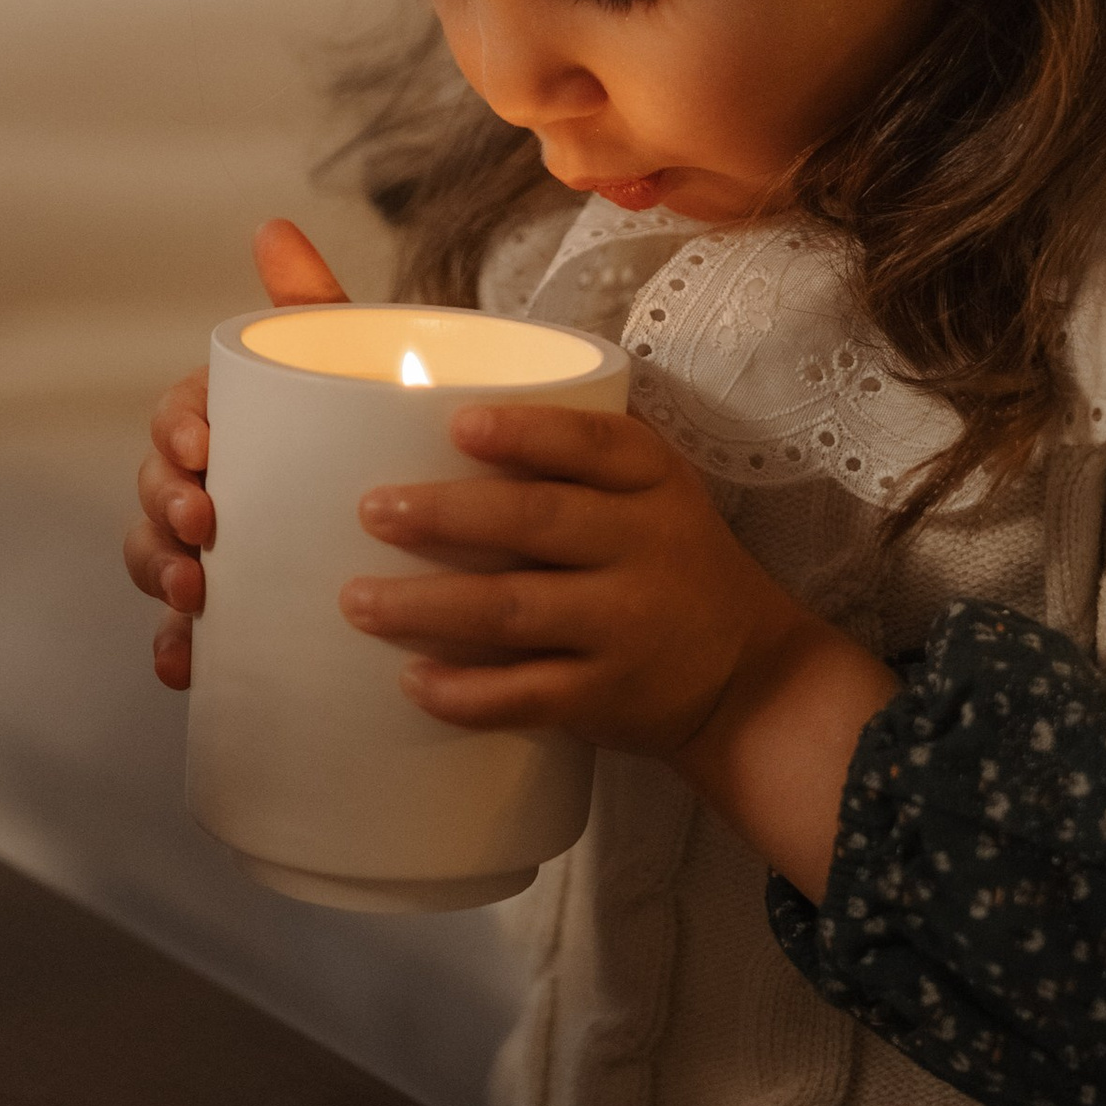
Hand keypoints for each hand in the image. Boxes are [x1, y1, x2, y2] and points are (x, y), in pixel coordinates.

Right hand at [124, 220, 346, 689]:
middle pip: (156, 493)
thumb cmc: (373, 431)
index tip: (206, 447)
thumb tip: (272, 225)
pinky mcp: (229, 615)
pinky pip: (183, 637)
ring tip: (194, 598)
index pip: (176, 419)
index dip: (177, 432)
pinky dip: (173, 651)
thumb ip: (313, 307)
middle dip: (161, 510)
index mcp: (227, 424)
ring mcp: (214, 553)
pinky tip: (184, 668)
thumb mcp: (352, 371)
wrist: (433, 525)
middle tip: (202, 525)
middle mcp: (209, 486)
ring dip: (161, 577)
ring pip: (157, 561)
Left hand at [338, 404, 895, 892]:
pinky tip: (413, 682)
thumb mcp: (650, 491)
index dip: (527, 433)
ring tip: (358, 601)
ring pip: (516, 611)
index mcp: (652, 481)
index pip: (595, 444)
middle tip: (373, 510)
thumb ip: (568, 453)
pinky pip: (527, 696)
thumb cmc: (669, 561)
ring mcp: (625, 626)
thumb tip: (438, 409)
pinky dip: (467, 693)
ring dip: (429, 607)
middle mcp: (645, 548)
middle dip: (450, 514)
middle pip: (540, 521)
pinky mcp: (606, 696)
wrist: (747, 676)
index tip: (460, 424)